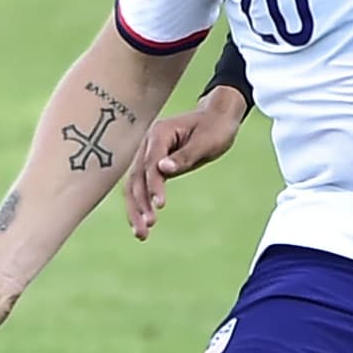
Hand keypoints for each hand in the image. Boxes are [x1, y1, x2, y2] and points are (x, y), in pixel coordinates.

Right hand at [124, 87, 247, 240]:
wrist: (217, 117)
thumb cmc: (215, 128)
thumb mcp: (206, 142)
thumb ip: (184, 156)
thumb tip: (163, 169)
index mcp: (159, 133)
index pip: (151, 164)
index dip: (154, 186)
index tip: (160, 206)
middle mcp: (148, 144)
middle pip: (136, 178)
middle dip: (139, 204)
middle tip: (146, 228)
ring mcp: (148, 154)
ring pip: (135, 185)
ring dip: (136, 209)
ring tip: (142, 234)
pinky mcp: (153, 165)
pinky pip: (142, 186)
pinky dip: (141, 204)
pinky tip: (143, 224)